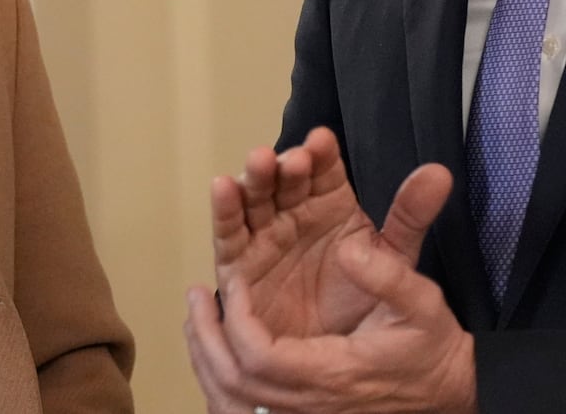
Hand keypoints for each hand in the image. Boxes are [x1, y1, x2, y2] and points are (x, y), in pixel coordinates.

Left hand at [185, 233, 476, 413]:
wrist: (449, 389)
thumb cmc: (431, 348)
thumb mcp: (422, 304)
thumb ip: (388, 276)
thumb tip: (350, 248)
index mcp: (333, 374)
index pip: (262, 358)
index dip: (238, 320)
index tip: (234, 283)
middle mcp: (311, 401)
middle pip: (235, 382)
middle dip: (207, 337)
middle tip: (196, 295)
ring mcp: (303, 411)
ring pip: (232, 397)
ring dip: (206, 353)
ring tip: (196, 312)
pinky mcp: (301, 410)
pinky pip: (242, 405)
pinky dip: (218, 373)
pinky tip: (212, 343)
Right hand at [210, 126, 448, 336]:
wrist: (356, 367)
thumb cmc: (373, 312)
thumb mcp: (397, 259)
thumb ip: (411, 216)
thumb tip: (439, 173)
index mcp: (331, 209)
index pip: (322, 172)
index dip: (321, 155)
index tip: (323, 141)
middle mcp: (294, 217)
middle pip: (283, 181)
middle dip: (285, 164)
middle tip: (295, 158)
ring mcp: (265, 238)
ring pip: (254, 200)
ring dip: (254, 179)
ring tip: (260, 163)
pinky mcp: (239, 266)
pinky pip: (228, 234)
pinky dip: (224, 209)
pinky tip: (225, 186)